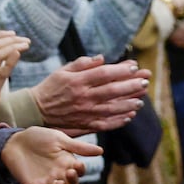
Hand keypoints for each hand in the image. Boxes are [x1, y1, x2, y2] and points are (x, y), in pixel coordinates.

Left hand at [1, 127, 100, 183]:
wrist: (15, 141)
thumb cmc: (39, 138)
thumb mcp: (58, 139)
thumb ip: (77, 146)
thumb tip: (101, 150)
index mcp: (67, 162)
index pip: (78, 170)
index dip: (80, 170)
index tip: (78, 165)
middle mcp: (60, 174)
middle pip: (71, 183)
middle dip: (72, 180)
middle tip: (69, 173)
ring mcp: (48, 181)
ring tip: (59, 183)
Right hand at [29, 55, 149, 132]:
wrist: (37, 110)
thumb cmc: (51, 87)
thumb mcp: (62, 71)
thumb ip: (82, 64)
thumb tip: (101, 58)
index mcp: (78, 81)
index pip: (104, 74)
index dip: (121, 70)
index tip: (134, 66)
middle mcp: (84, 96)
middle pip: (113, 90)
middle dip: (132, 84)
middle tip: (146, 80)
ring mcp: (86, 112)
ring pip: (113, 108)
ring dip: (130, 102)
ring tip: (142, 98)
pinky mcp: (86, 124)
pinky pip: (107, 123)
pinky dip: (120, 120)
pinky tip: (130, 115)